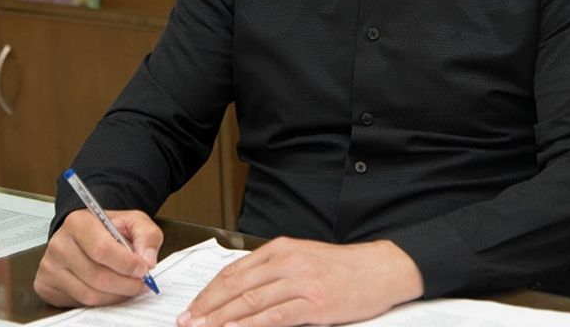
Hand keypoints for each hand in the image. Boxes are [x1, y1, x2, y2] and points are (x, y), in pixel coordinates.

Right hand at [33, 208, 162, 306]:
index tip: (143, 269)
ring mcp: (50, 266)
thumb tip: (147, 260)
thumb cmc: (107, 228)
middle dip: (125, 284)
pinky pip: (79, 302)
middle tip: (141, 284)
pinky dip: (101, 301)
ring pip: (89, 294)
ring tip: (128, 287)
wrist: (84, 233)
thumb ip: (146, 235)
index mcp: (77, 222)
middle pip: (97, 276)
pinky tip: (110, 291)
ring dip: (115, 296)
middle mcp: (59, 244)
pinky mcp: (46, 285)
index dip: (126, 263)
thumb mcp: (132, 221)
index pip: (102, 249)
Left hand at [177, 237, 423, 326]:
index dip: (209, 291)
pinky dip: (250, 325)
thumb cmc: (343, 268)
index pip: (234, 271)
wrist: (381, 269)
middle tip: (187, 321)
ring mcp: (300, 282)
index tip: (193, 306)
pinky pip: (275, 316)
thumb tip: (241, 290)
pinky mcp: (314, 303)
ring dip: (221, 318)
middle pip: (235, 286)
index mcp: (281, 249)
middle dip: (207, 306)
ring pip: (250, 301)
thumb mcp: (303, 258)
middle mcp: (286, 262)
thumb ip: (274, 271)